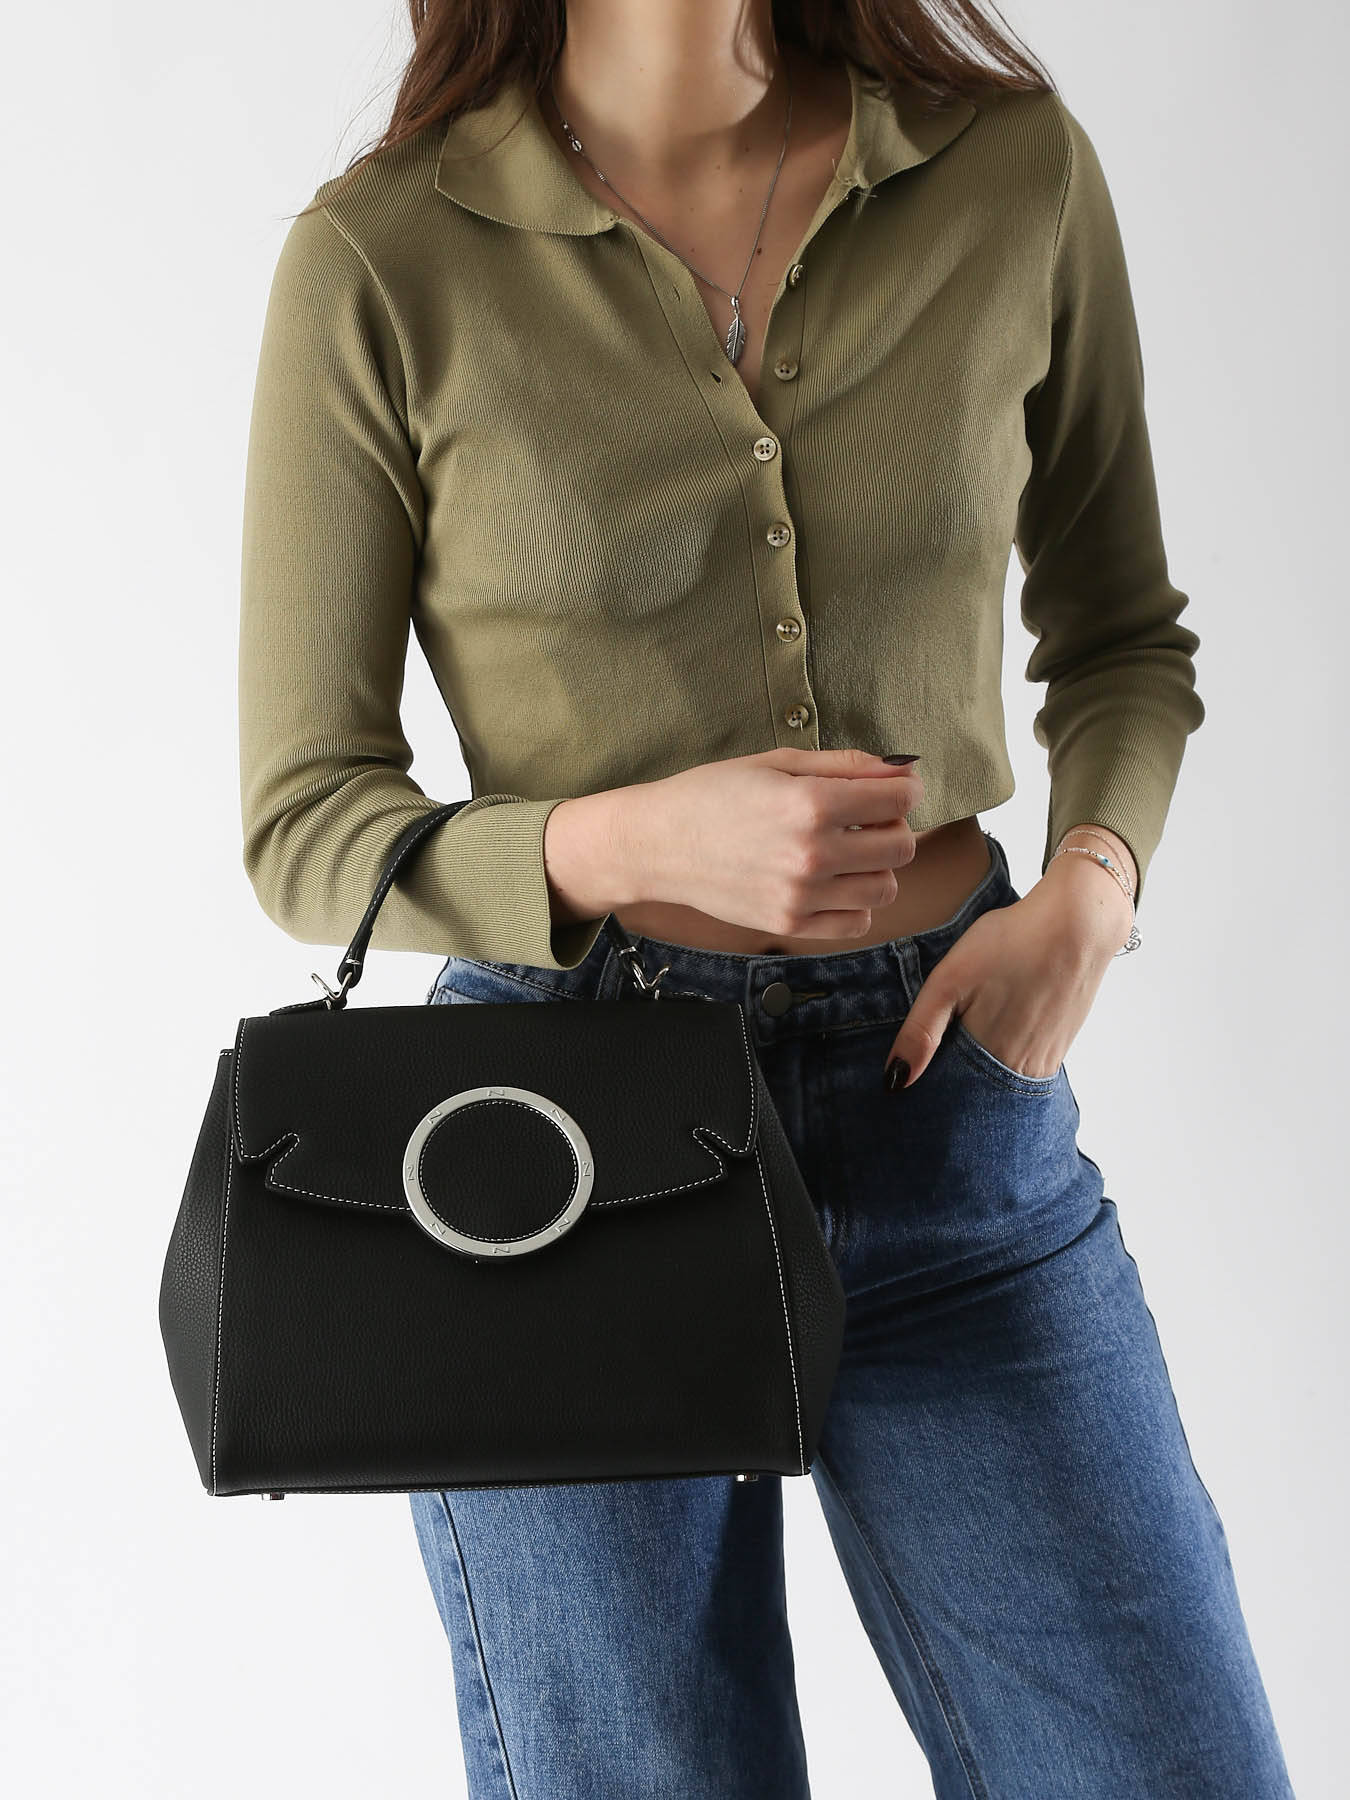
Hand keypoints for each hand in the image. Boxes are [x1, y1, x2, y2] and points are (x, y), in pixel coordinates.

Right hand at [573, 746, 924, 939]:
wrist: (658, 844)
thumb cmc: (713, 794)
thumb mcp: (776, 763)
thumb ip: (844, 765)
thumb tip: (901, 768)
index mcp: (810, 804)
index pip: (900, 799)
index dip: (905, 787)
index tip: (894, 787)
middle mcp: (812, 854)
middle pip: (902, 846)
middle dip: (894, 826)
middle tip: (867, 818)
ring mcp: (802, 895)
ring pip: (886, 887)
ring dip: (877, 866)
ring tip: (847, 851)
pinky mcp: (790, 925)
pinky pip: (857, 922)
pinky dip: (856, 903)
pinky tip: (832, 882)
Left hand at [884, 853, 1132, 1086]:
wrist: (1079, 925)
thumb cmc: (1012, 943)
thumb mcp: (950, 979)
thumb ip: (921, 1030)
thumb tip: (896, 1080)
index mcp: (988, 1059)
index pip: (947, 1096)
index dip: (926, 1087)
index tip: (913, 1074)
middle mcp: (1019, 1073)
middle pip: (973, 1095)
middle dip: (951, 1085)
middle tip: (941, 1048)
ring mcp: (1042, 1064)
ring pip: (997, 1086)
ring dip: (976, 1075)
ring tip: (967, 1038)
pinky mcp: (1058, 1050)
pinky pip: (1020, 1071)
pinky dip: (1001, 1061)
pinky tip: (995, 1031)